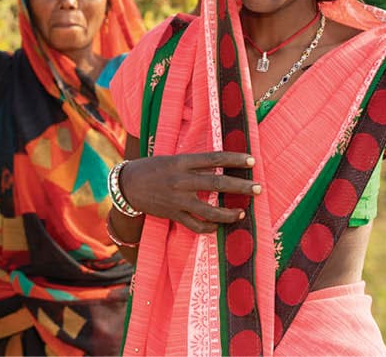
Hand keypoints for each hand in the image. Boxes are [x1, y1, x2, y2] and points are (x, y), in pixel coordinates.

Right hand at [120, 151, 258, 232]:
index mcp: (181, 162)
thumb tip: (220, 165)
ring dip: (228, 214)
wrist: (126, 185)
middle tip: (258, 188)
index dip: (234, 160)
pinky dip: (209, 227)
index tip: (252, 160)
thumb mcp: (171, 159)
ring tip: (242, 214)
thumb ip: (193, 164)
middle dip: (240, 187)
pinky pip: (195, 224)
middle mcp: (180, 180)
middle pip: (216, 184)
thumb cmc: (151, 168)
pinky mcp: (173, 214)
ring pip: (208, 210)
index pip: (213, 159)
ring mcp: (177, 199)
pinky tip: (217, 226)